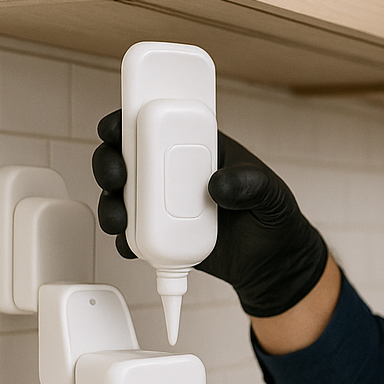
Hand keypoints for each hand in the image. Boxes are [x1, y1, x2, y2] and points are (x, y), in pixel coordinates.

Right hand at [92, 110, 329, 316]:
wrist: (273, 264)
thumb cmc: (273, 218)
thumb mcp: (273, 194)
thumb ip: (252, 183)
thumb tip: (218, 184)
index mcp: (200, 147)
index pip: (160, 123)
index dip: (129, 118)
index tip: (116, 127)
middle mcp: (176, 173)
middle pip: (127, 157)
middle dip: (109, 162)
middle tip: (115, 176)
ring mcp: (166, 204)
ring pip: (123, 196)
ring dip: (111, 204)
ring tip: (121, 219)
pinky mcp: (162, 235)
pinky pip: (133, 234)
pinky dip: (126, 240)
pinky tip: (133, 246)